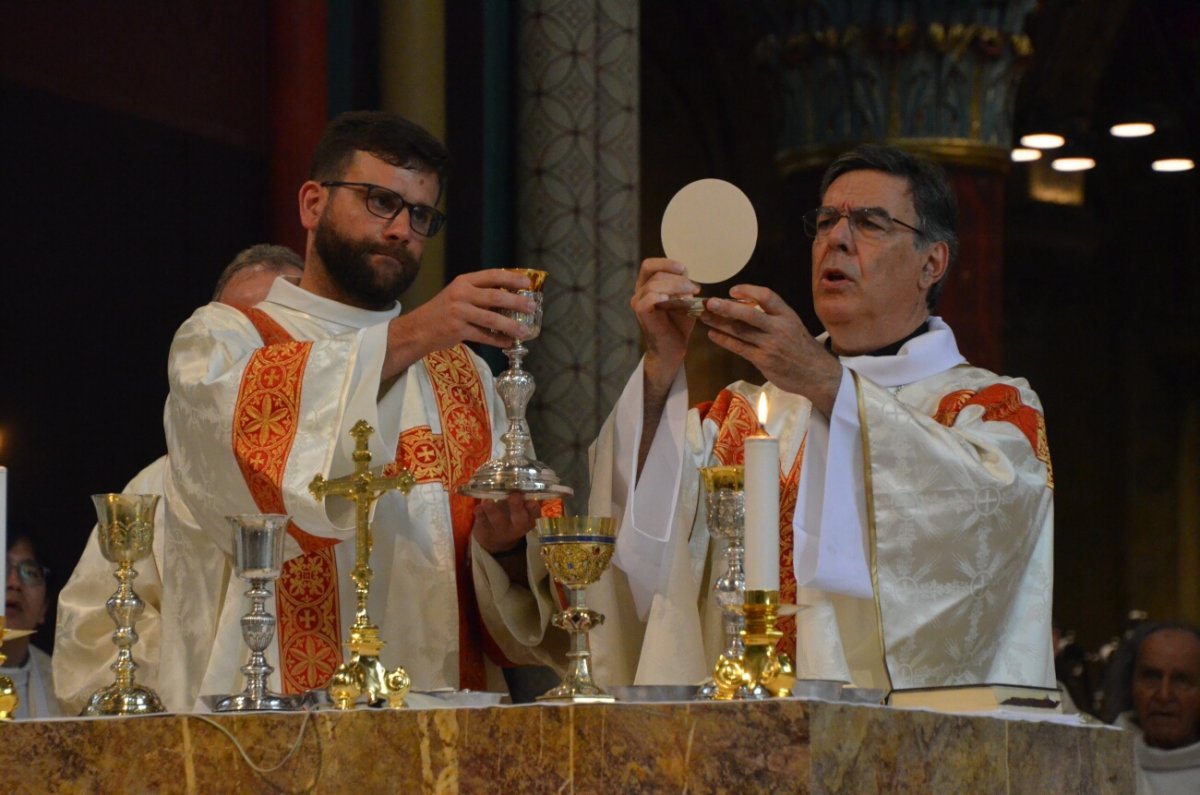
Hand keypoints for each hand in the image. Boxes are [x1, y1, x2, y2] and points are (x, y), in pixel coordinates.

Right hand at [383, 269, 537, 379]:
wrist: (418, 329)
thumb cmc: (442, 312)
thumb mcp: (459, 295)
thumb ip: (480, 295)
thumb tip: (511, 300)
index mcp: (464, 281)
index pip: (492, 275)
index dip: (512, 278)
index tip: (527, 284)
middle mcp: (461, 294)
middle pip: (495, 296)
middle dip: (516, 302)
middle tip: (532, 307)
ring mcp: (458, 312)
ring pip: (491, 318)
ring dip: (511, 326)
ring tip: (525, 331)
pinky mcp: (457, 330)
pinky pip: (483, 336)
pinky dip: (497, 340)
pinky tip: (508, 343)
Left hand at [472, 492, 540, 554]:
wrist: (496, 540)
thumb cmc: (511, 516)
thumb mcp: (520, 509)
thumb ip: (521, 495)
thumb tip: (520, 476)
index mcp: (528, 518)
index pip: (534, 512)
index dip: (533, 507)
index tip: (531, 500)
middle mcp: (517, 525)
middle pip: (519, 519)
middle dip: (517, 507)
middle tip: (514, 496)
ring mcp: (500, 529)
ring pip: (497, 520)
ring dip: (493, 510)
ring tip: (488, 501)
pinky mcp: (485, 530)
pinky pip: (482, 521)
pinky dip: (480, 513)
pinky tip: (478, 507)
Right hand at [631, 258, 698, 393]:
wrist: (673, 348)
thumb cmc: (678, 323)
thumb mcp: (684, 299)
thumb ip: (684, 286)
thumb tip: (690, 275)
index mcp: (647, 285)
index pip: (649, 265)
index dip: (666, 262)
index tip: (684, 269)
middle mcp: (639, 291)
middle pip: (655, 273)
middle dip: (677, 278)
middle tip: (694, 288)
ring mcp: (638, 302)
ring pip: (654, 285)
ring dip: (675, 287)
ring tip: (690, 295)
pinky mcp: (641, 313)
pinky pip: (648, 299)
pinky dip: (660, 296)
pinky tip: (671, 300)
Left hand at [701, 284, 842, 416]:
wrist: (816, 373)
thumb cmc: (801, 347)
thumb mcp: (792, 325)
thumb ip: (772, 316)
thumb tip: (742, 305)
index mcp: (787, 315)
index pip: (767, 296)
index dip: (748, 291)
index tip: (732, 290)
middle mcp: (779, 328)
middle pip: (749, 314)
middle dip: (726, 307)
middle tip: (709, 302)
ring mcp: (770, 345)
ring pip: (740, 331)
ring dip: (719, 323)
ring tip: (704, 316)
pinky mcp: (763, 361)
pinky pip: (739, 348)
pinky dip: (724, 340)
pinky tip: (712, 334)